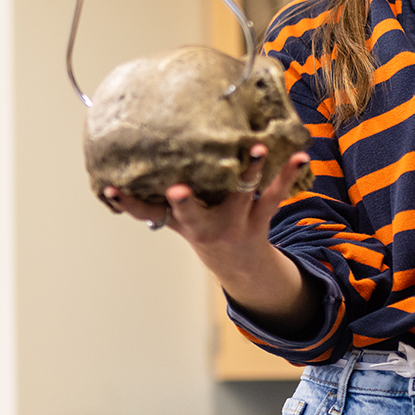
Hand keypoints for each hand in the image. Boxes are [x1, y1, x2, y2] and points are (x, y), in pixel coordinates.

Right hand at [101, 145, 320, 337]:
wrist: (240, 265)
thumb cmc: (200, 227)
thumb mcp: (174, 218)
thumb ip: (150, 196)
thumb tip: (114, 162)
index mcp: (179, 221)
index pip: (148, 213)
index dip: (129, 202)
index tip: (113, 190)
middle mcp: (204, 224)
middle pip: (193, 214)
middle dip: (185, 202)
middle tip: (177, 189)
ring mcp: (234, 221)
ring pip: (241, 194)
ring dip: (250, 171)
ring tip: (258, 148)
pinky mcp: (261, 215)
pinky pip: (275, 193)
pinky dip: (288, 173)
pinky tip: (301, 156)